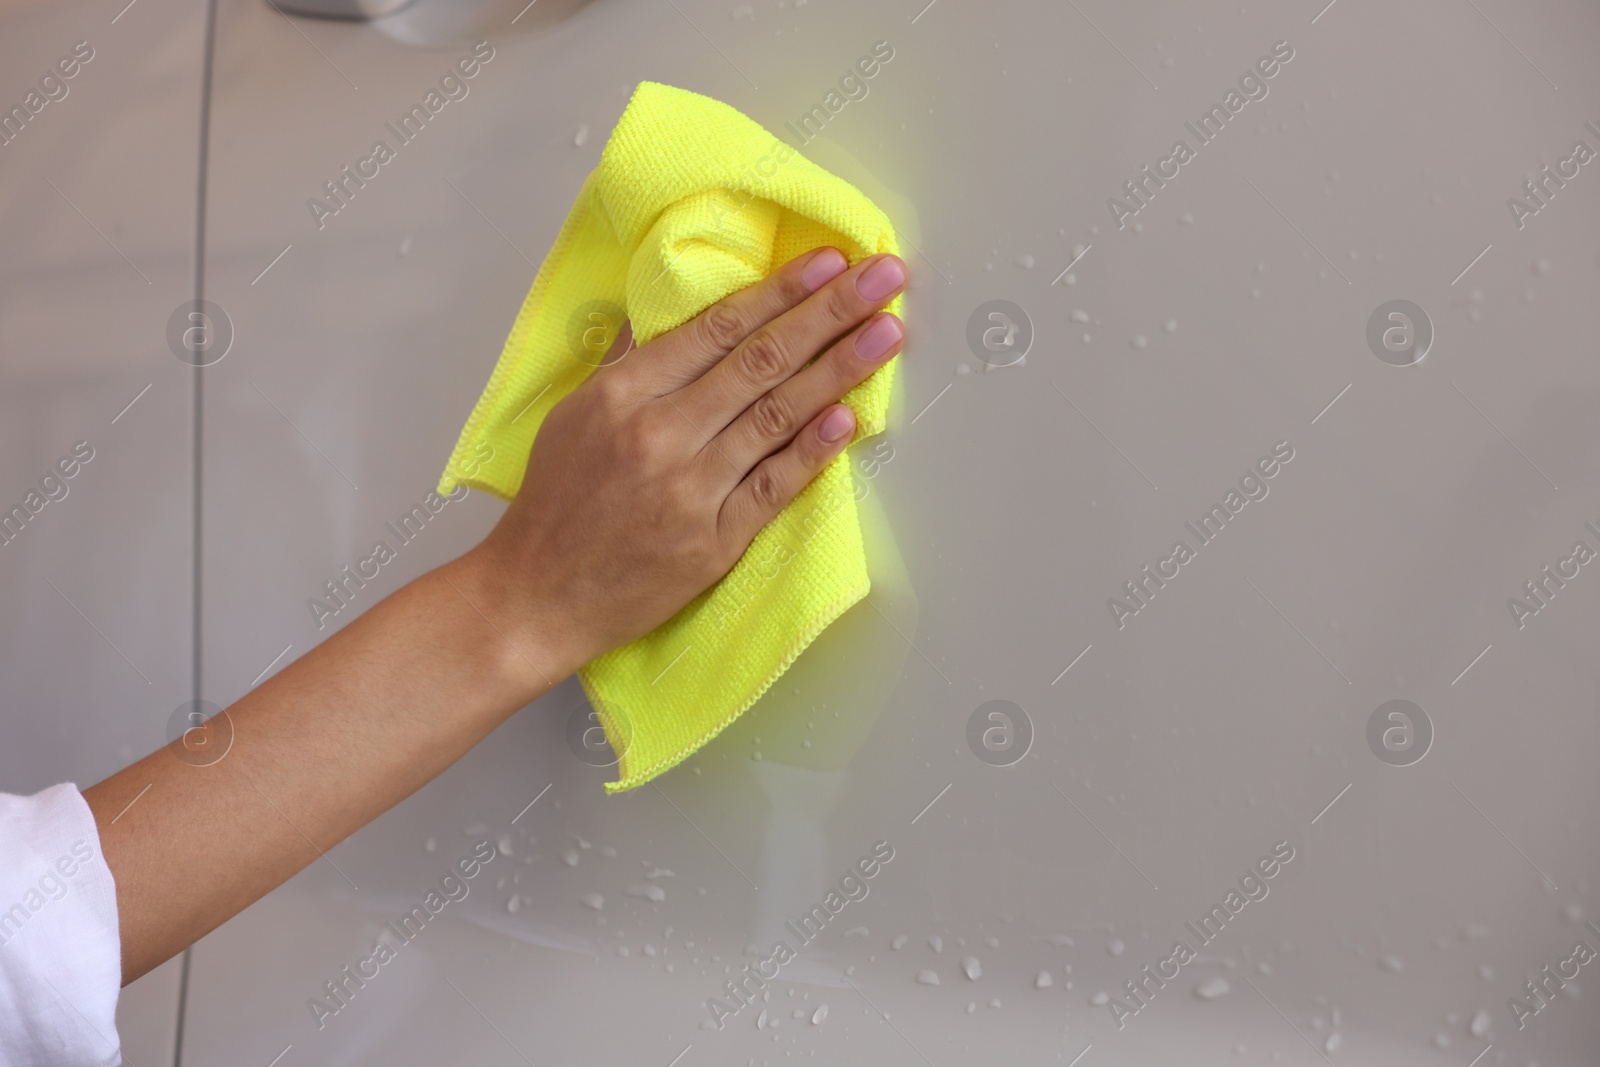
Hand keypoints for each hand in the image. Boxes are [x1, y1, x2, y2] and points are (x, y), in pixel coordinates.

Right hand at [465, 246, 907, 686]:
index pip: (718, 328)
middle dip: (829, 313)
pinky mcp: (714, 541)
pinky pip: (774, 486)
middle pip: (760, 361)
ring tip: (886, 333)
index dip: (779, 291)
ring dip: (839, 369)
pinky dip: (814, 450)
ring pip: (777, 415)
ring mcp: (691, 488)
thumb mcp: (574, 415)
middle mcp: (660, 433)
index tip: (827, 263)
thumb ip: (628, 363)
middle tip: (882, 278)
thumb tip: (665, 312)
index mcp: (624, 394)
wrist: (537, 594)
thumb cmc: (554, 505)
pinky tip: (850, 417)